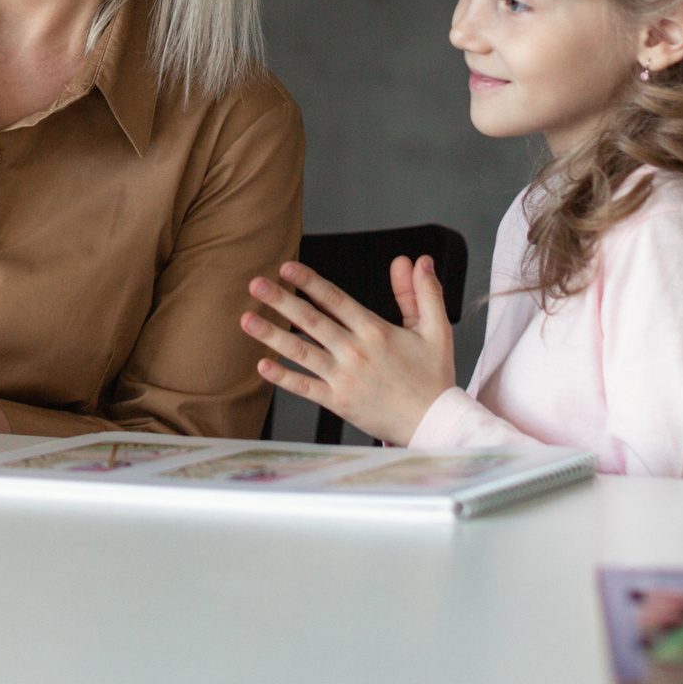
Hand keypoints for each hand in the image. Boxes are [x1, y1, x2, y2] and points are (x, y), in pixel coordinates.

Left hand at [242, 256, 456, 445]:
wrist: (436, 424)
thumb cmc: (434, 377)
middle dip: (280, 300)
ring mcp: (345, 378)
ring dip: (271, 335)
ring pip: (301, 352)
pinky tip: (262, 365)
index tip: (286, 268)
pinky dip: (283, 377)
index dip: (308, 281)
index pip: (335, 299)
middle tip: (255, 284)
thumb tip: (417, 259)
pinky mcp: (339, 402)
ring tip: (246, 320)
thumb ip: (423, 292)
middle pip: (311, 320)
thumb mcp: (436, 329)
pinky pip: (305, 388)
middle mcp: (356, 351)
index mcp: (375, 330)